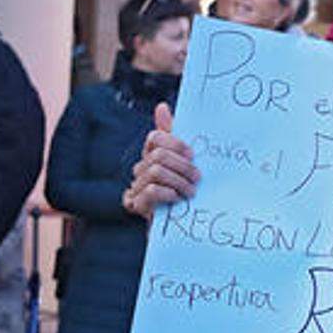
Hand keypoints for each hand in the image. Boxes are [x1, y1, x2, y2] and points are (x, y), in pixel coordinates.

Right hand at [123, 103, 199, 219]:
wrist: (183, 226)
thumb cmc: (184, 191)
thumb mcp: (185, 163)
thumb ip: (175, 138)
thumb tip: (162, 107)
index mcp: (151, 155)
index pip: (155, 137)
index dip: (176, 143)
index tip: (192, 154)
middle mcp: (139, 169)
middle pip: (159, 155)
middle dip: (183, 166)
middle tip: (198, 178)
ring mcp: (135, 187)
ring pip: (155, 172)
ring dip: (179, 182)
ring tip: (191, 192)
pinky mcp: (135, 205)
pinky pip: (151, 191)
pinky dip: (168, 193)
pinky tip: (177, 200)